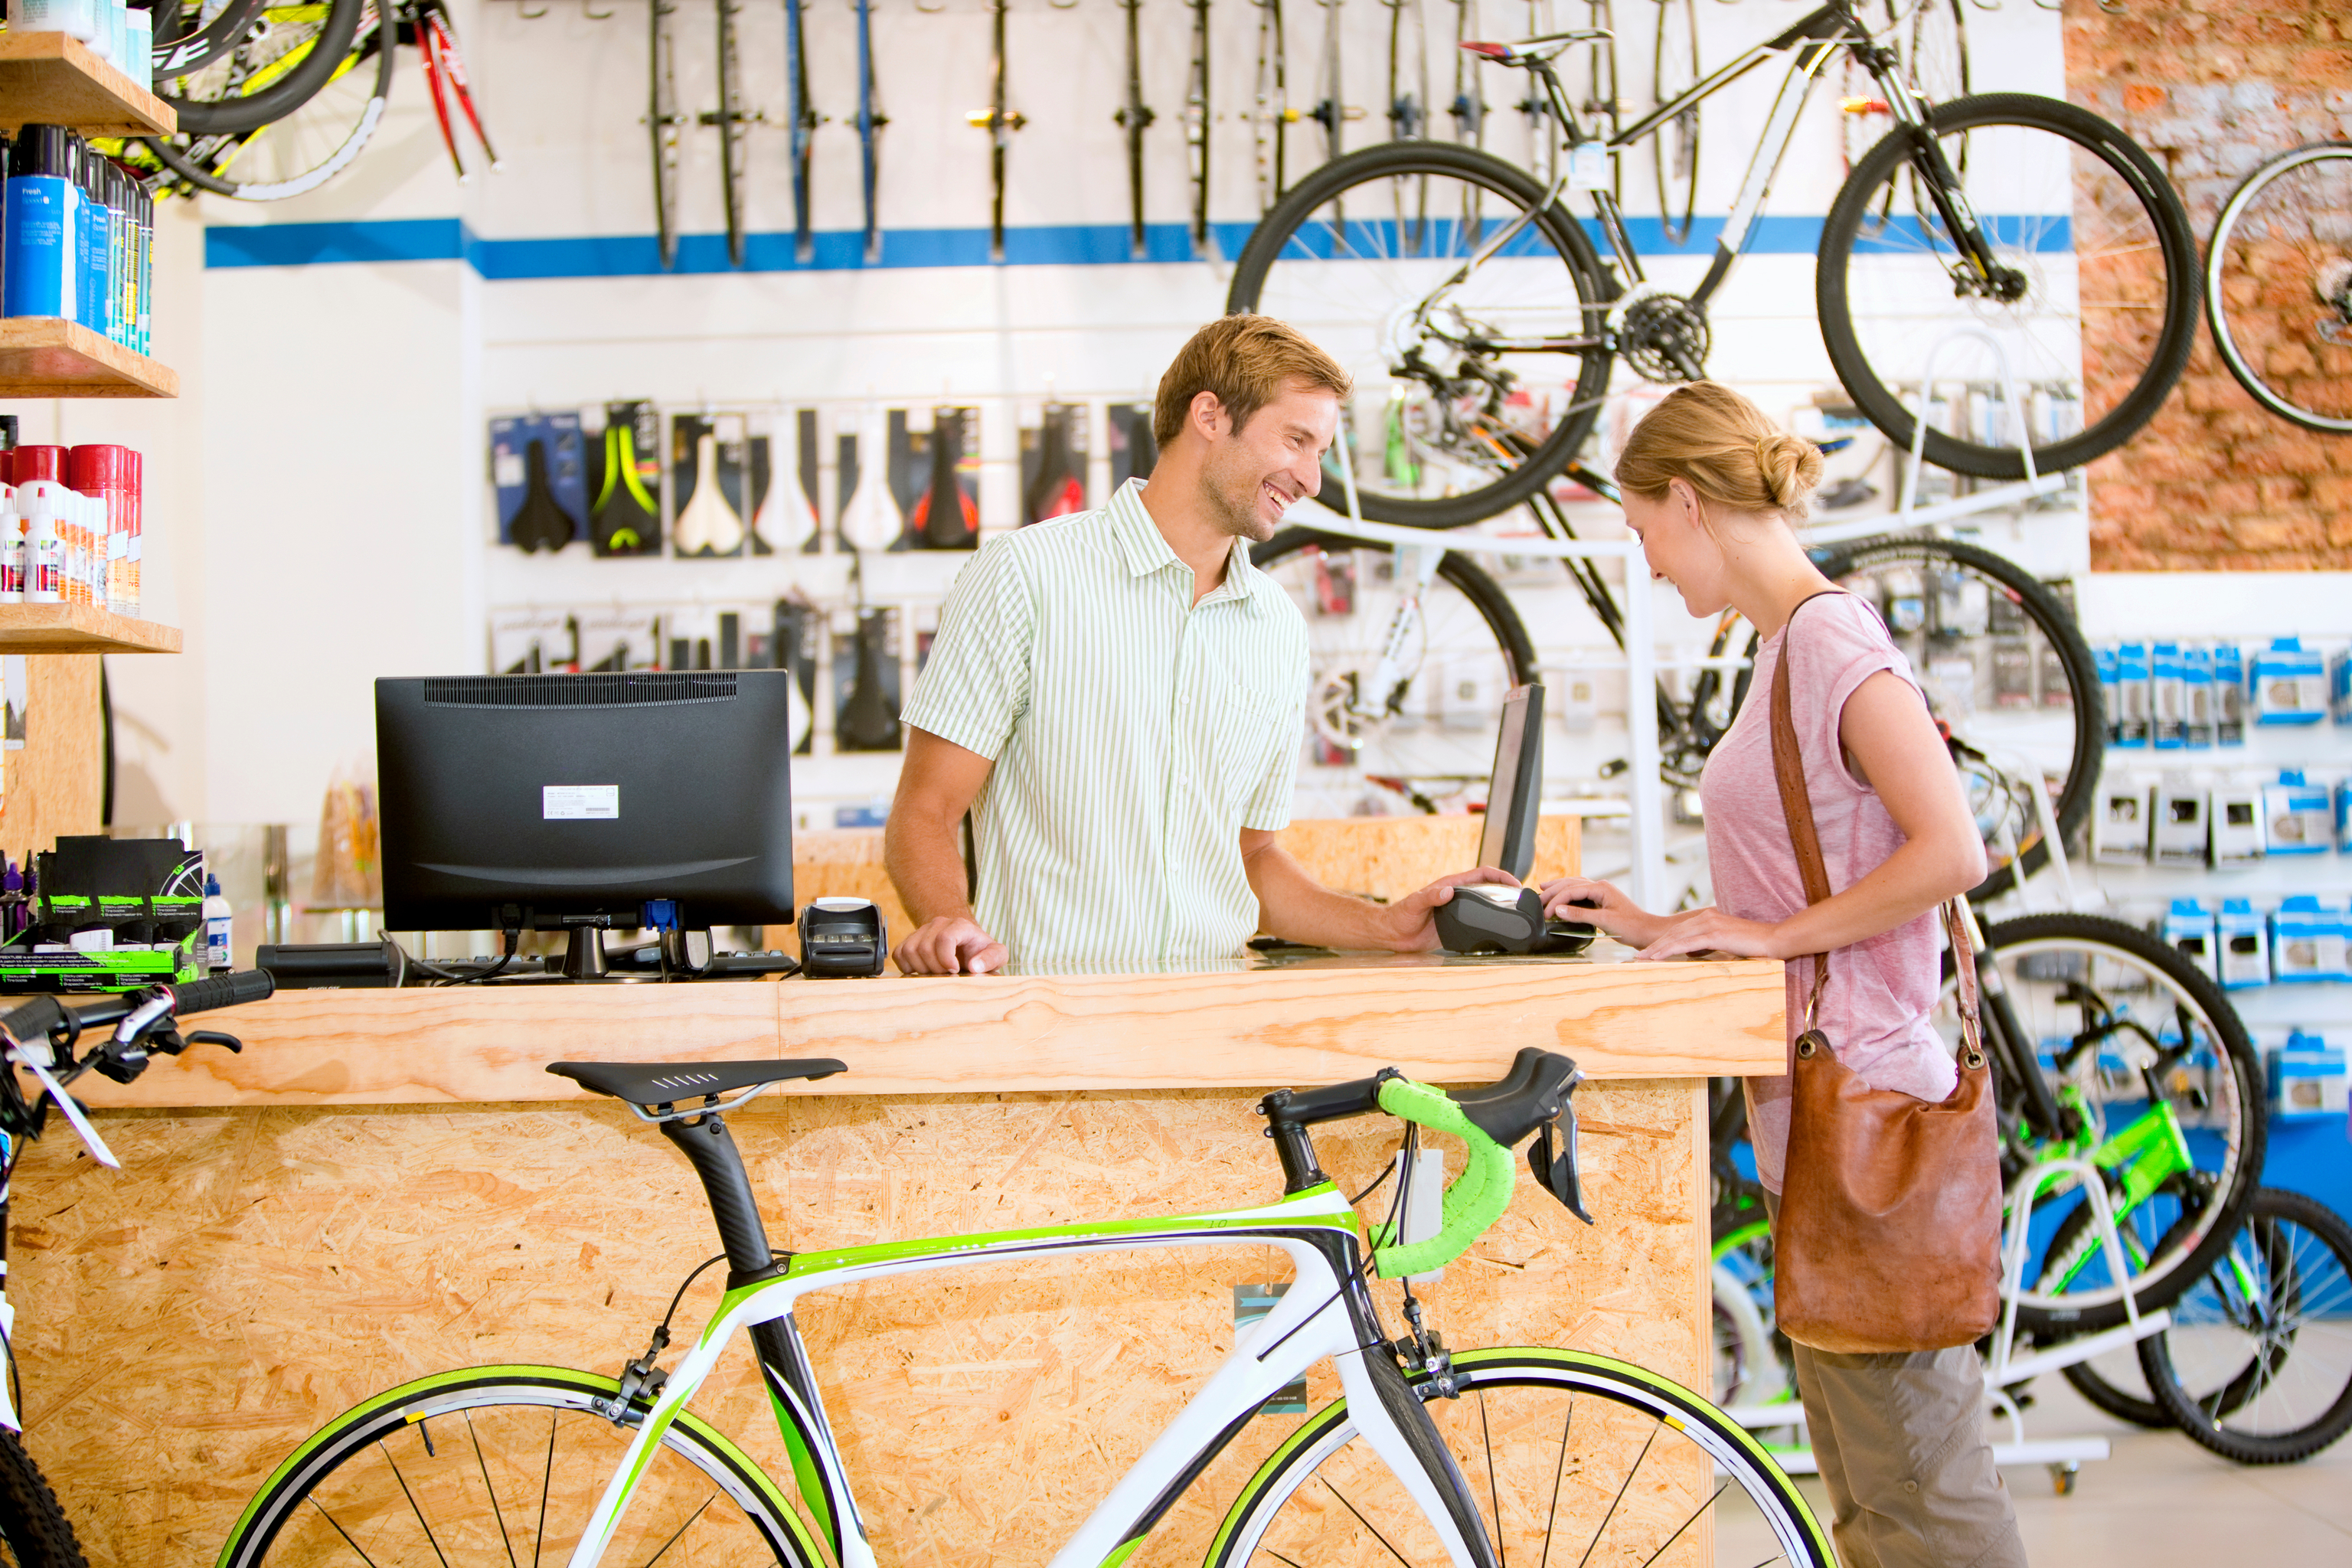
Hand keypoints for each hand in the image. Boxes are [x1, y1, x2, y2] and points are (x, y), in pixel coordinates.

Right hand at [891, 916, 1007, 975]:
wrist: (966, 945)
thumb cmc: (981, 952)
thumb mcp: (997, 955)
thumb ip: (992, 959)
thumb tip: (974, 966)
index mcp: (961, 925)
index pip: (944, 938)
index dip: (946, 959)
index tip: (955, 971)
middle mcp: (939, 924)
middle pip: (925, 947)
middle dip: (935, 968)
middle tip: (946, 975)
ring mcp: (922, 931)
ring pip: (909, 950)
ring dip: (921, 968)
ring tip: (936, 973)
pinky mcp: (910, 940)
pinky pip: (899, 954)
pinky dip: (907, 967)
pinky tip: (922, 971)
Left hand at [1383, 866, 1526, 951]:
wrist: (1393, 934)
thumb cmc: (1400, 915)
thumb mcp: (1415, 904)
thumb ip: (1430, 897)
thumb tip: (1448, 891)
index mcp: (1451, 886)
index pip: (1481, 874)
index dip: (1500, 876)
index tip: (1515, 883)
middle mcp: (1458, 897)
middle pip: (1489, 888)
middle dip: (1508, 889)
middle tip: (1525, 899)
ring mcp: (1459, 911)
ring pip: (1486, 904)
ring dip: (1502, 905)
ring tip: (1519, 913)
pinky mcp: (1457, 926)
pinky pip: (1479, 922)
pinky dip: (1492, 922)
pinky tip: (1500, 930)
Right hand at [1536, 877, 1659, 946]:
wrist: (1648, 931)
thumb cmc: (1632, 926)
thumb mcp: (1604, 921)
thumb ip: (1580, 915)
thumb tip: (1558, 910)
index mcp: (1601, 888)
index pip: (1571, 890)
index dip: (1556, 900)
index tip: (1545, 912)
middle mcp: (1601, 886)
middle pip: (1571, 883)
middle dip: (1553, 890)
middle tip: (1537, 898)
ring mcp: (1602, 892)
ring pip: (1575, 885)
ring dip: (1559, 888)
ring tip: (1544, 888)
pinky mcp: (1602, 900)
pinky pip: (1581, 892)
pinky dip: (1568, 893)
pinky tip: (1562, 896)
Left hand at [1627, 906, 1785, 961]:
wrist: (1776, 940)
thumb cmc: (1755, 946)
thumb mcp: (1726, 945)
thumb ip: (1708, 947)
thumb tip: (1692, 955)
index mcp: (1708, 919)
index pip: (1679, 931)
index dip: (1662, 942)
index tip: (1648, 952)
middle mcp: (1706, 918)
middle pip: (1673, 933)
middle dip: (1654, 945)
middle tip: (1637, 957)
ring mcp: (1709, 924)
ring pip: (1675, 938)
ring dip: (1656, 949)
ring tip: (1641, 959)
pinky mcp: (1714, 934)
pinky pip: (1685, 944)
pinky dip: (1668, 951)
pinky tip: (1656, 958)